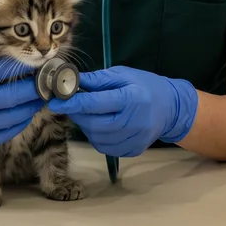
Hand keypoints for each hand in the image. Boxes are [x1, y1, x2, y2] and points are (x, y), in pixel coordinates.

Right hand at [0, 41, 41, 151]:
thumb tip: (0, 37)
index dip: (18, 67)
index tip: (35, 64)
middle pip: (5, 98)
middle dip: (31, 91)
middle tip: (47, 84)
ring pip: (5, 120)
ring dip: (27, 110)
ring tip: (41, 99)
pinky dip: (15, 126)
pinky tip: (25, 116)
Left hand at [47, 66, 198, 157]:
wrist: (171, 108)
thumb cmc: (146, 85)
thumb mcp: (123, 74)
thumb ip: (97, 79)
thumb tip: (70, 80)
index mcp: (131, 99)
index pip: (95, 103)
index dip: (72, 103)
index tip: (54, 102)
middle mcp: (133, 122)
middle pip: (93, 124)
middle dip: (77, 115)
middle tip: (69, 105)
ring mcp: (133, 140)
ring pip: (97, 137)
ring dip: (86, 125)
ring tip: (88, 113)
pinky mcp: (132, 150)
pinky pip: (105, 146)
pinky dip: (97, 135)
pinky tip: (101, 124)